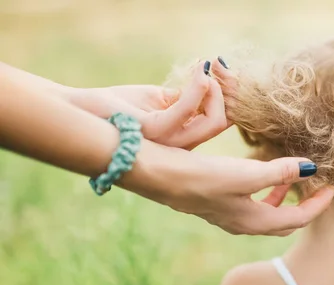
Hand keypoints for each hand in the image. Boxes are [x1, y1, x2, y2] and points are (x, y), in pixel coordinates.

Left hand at [69, 61, 226, 149]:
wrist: (84, 111)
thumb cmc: (119, 106)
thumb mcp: (159, 100)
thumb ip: (184, 98)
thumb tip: (207, 82)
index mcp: (183, 140)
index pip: (219, 121)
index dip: (228, 96)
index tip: (223, 70)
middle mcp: (180, 147)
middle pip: (222, 122)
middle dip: (227, 91)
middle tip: (218, 67)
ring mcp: (169, 142)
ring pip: (213, 121)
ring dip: (214, 89)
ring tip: (205, 70)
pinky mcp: (155, 131)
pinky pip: (187, 109)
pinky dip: (197, 88)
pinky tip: (198, 72)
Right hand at [125, 141, 333, 235]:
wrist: (156, 177)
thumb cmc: (199, 177)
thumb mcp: (244, 174)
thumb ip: (279, 172)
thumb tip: (311, 169)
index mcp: (253, 222)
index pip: (297, 220)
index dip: (319, 205)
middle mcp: (243, 224)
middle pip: (285, 222)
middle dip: (305, 205)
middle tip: (320, 187)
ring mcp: (229, 215)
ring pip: (268, 213)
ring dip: (285, 197)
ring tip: (296, 177)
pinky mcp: (218, 203)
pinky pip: (253, 203)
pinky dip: (267, 191)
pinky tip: (264, 174)